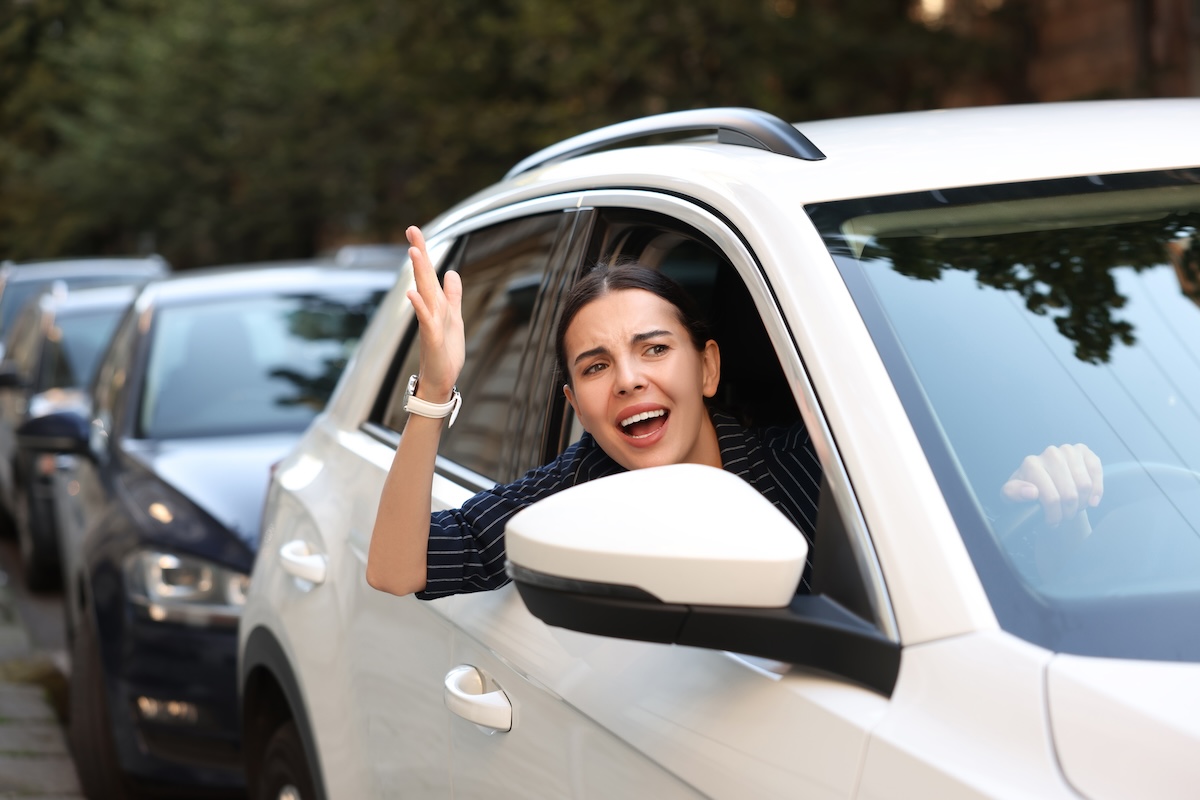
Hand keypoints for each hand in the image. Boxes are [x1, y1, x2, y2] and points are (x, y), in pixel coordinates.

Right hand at [405, 225, 463, 401]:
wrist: (441, 379)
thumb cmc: (446, 351)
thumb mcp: (455, 317)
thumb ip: (452, 295)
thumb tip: (452, 273)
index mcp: (437, 303)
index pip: (429, 272)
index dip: (424, 251)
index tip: (415, 230)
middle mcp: (431, 309)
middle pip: (425, 276)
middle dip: (420, 253)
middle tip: (412, 229)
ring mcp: (430, 322)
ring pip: (425, 293)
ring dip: (419, 273)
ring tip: (414, 252)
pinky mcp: (432, 338)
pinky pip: (425, 319)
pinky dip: (419, 307)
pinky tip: (412, 294)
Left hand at [1002, 444, 1103, 525]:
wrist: (1043, 484)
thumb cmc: (1026, 492)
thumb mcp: (1012, 496)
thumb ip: (1014, 493)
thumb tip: (1031, 492)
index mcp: (1031, 464)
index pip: (1051, 497)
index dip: (1054, 514)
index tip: (1051, 521)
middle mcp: (1050, 453)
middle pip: (1070, 493)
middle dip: (1068, 511)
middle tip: (1064, 515)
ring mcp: (1068, 451)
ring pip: (1085, 485)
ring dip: (1082, 502)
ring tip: (1073, 507)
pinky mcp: (1083, 451)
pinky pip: (1096, 472)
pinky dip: (1097, 490)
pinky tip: (1091, 500)